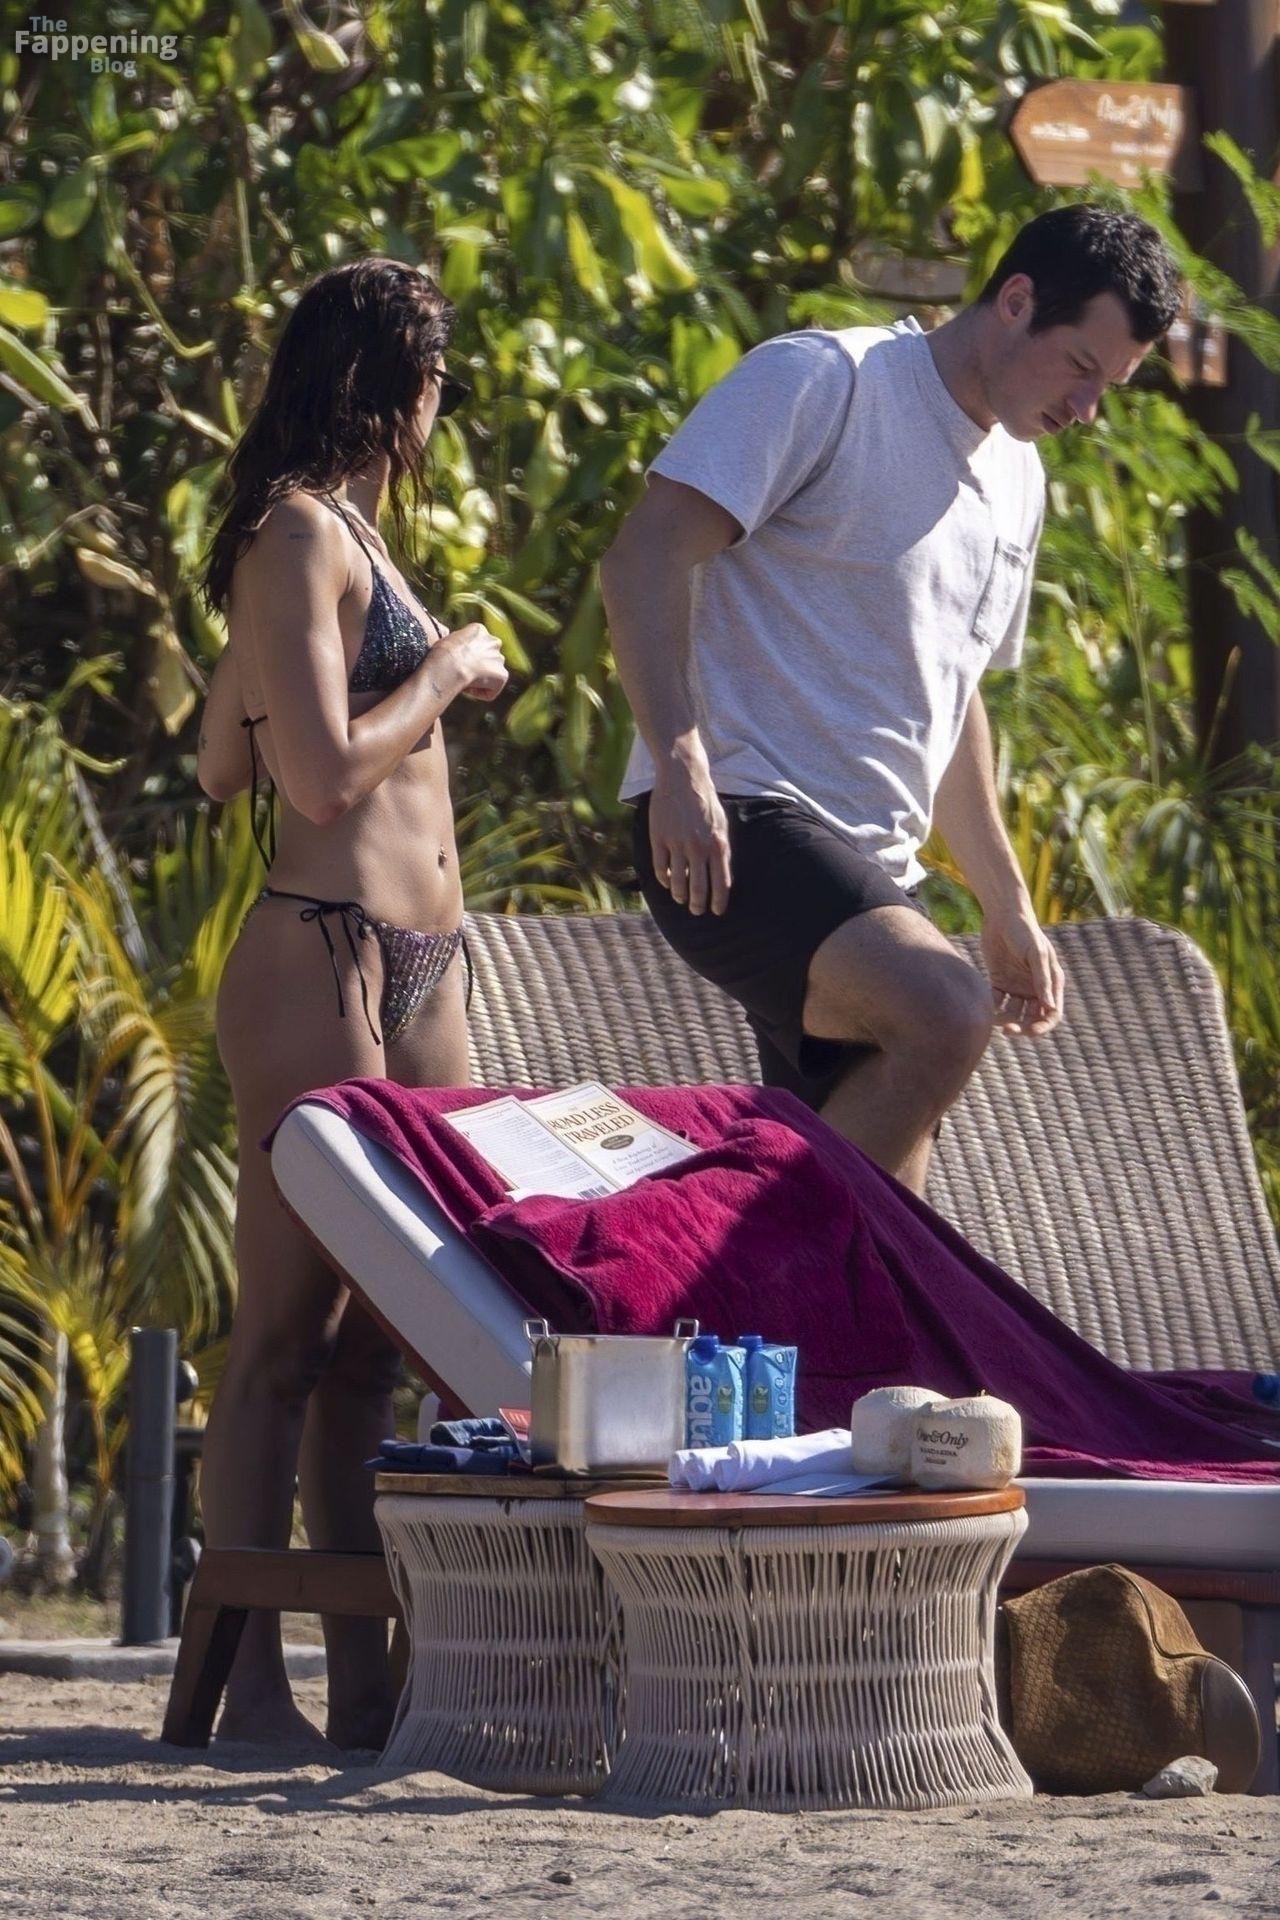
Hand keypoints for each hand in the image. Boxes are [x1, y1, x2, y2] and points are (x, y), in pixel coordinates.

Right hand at [437, 622, 508, 702]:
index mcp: (479, 630)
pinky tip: (469, 688)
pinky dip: (481, 693)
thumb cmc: (441, 655)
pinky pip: (492, 689)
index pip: (477, 645)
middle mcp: (493, 642)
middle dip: (478, 667)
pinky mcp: (502, 676)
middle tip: (462, 674)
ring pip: (491, 673)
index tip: (456, 663)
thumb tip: (453, 651)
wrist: (450, 665)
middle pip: (488, 658)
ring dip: (480, 679)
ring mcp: (499, 659)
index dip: (466, 657)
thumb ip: (457, 644)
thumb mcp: (446, 641)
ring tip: (464, 681)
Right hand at [649, 753, 730, 915]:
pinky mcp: (659, 838)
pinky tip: (667, 881)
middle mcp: (698, 848)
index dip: (719, 902)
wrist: (684, 779)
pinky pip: (661, 869)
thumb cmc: (705, 803)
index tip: (716, 911)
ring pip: (678, 883)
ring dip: (680, 895)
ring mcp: (677, 844)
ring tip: (681, 899)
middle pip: (699, 888)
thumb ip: (721, 851)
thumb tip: (722, 878)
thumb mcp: (722, 826)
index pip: (721, 883)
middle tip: (697, 911)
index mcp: (718, 845)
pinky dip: (664, 880)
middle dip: (698, 905)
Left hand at [980, 899, 1064, 1036]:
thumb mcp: (1035, 954)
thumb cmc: (1024, 931)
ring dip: (1005, 1020)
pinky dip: (992, 1008)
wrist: (1002, 915)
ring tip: (993, 1019)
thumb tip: (1049, 1008)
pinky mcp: (999, 981)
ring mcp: (1017, 986)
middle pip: (1032, 1018)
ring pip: (1013, 1013)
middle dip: (1022, 1027)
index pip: (1051, 1014)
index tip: (1029, 1031)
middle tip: (1007, 1030)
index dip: (1042, 1026)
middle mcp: (1035, 988)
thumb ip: (1042, 980)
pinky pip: (996, 1002)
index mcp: (1051, 983)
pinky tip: (985, 1007)